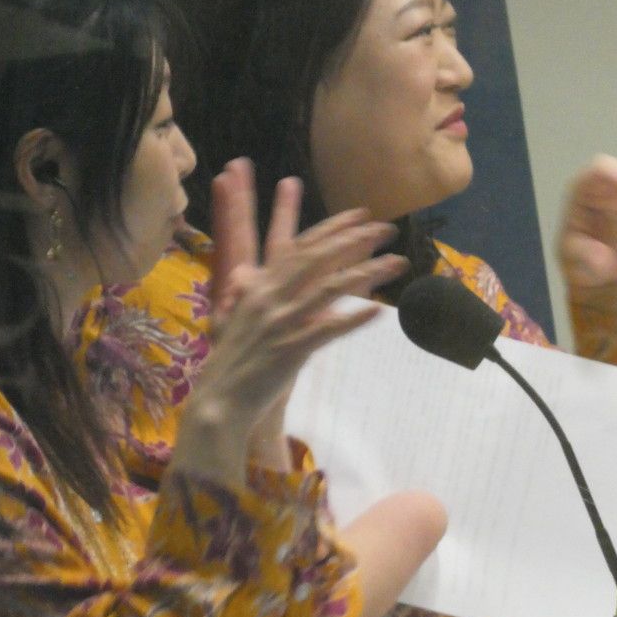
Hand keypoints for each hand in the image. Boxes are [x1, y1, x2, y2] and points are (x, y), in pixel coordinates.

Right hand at [173, 158, 408, 485]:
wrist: (218, 402)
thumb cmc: (230, 365)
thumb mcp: (233, 319)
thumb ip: (246, 293)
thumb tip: (247, 272)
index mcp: (258, 288)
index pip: (299, 246)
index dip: (331, 228)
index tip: (361, 214)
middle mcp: (269, 298)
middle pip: (318, 257)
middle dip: (355, 238)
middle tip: (387, 228)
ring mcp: (280, 323)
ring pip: (330, 288)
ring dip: (368, 271)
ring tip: (398, 262)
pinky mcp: (289, 350)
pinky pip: (327, 329)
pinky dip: (353, 318)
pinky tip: (378, 311)